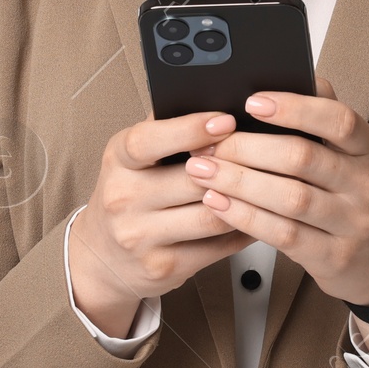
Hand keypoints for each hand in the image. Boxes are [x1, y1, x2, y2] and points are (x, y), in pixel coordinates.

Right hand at [68, 109, 254, 338]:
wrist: (102, 257)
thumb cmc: (129, 194)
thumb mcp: (134, 157)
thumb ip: (168, 130)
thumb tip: (220, 100)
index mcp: (118, 160)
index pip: (149, 141)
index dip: (190, 129)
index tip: (227, 119)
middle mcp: (123, 198)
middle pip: (192, 179)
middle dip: (232, 166)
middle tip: (266, 153)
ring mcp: (141, 236)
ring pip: (211, 215)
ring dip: (244, 201)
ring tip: (266, 184)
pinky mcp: (164, 267)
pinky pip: (218, 247)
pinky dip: (243, 230)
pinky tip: (255, 216)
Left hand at [182, 77, 368, 315]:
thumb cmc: (350, 194)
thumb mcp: (348, 152)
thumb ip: (319, 116)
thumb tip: (283, 75)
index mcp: (367, 147)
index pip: (337, 120)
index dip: (294, 108)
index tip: (253, 102)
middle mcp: (364, 182)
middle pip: (303, 158)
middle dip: (248, 148)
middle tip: (210, 143)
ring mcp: (352, 222)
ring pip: (289, 198)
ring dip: (239, 182)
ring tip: (203, 170)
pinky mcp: (333, 256)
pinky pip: (283, 234)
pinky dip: (245, 216)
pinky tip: (218, 203)